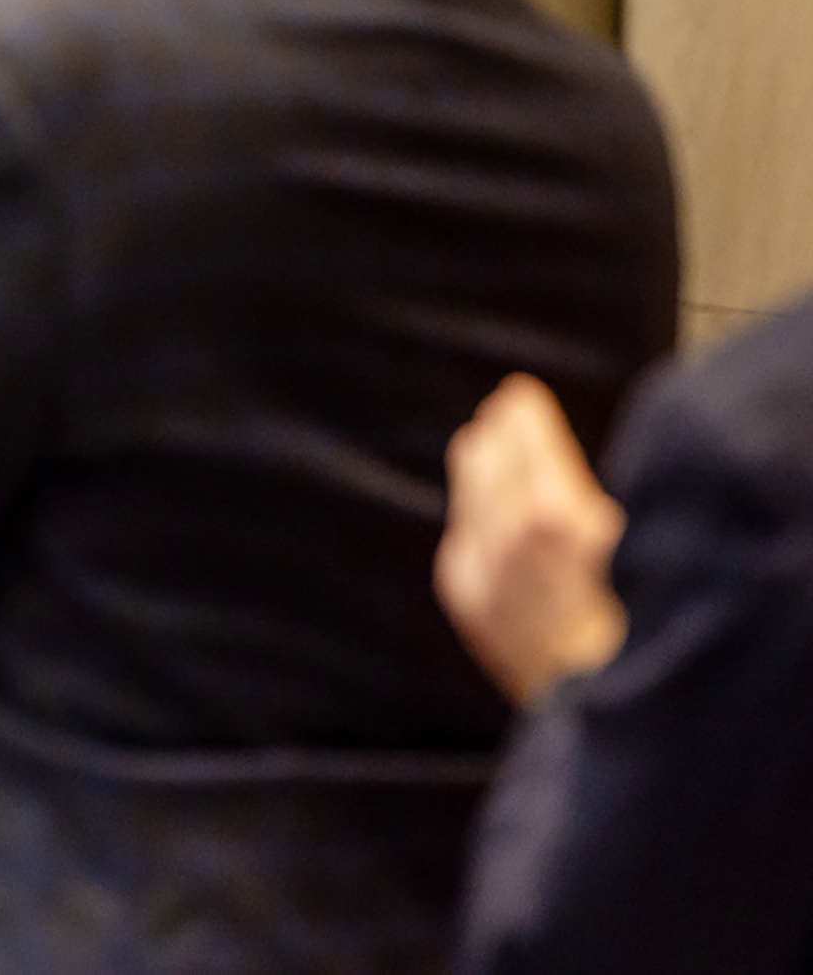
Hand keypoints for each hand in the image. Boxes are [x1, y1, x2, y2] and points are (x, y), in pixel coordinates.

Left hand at [435, 374, 629, 705]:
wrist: (605, 707)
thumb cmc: (639, 627)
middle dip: (497, 438)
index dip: (524, 418)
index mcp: (557, 517)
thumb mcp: (629, 549)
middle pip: (491, 465)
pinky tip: (474, 504)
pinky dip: (470, 514)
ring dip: (477, 469)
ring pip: (470, 499)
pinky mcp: (469, 599)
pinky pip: (462, 540)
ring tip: (480, 443)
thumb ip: (588, 504)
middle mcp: (508, 537)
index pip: (527, 444)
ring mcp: (481, 570)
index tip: (519, 395)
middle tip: (500, 413)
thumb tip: (561, 471)